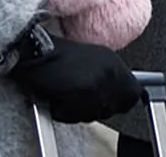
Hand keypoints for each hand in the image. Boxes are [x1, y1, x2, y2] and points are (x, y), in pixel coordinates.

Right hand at [7, 37, 144, 122]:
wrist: (32, 49)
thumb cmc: (53, 55)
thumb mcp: (90, 61)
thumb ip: (106, 78)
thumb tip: (115, 97)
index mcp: (114, 63)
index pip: (133, 94)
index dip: (120, 102)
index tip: (107, 102)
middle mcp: (111, 71)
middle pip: (115, 107)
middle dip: (97, 108)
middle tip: (77, 99)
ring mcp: (99, 82)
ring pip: (96, 113)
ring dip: (78, 111)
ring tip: (64, 95)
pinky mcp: (83, 91)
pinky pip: (78, 115)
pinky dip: (64, 112)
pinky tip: (56, 98)